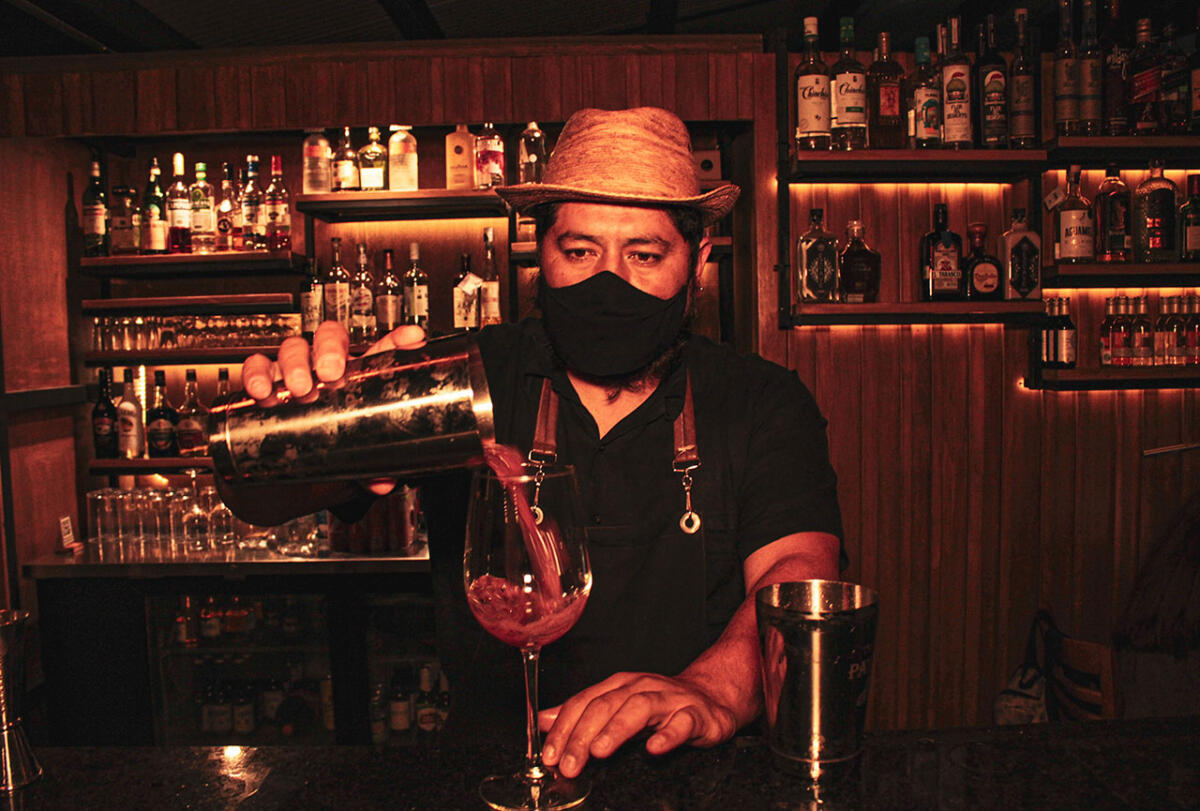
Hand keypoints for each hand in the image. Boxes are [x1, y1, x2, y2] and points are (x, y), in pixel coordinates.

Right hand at [240, 322, 425, 493]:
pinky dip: (257, 375)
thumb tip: (383, 481)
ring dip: (295, 364)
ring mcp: (293, 373)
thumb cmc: (325, 456)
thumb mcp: (353, 462)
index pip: (380, 352)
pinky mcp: (264, 385)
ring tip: (299, 387)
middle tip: (331, 373)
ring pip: (294, 348)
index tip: (411, 338)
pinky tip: (263, 391)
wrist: (282, 480)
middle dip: (330, 349)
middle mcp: (325, 369)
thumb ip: (371, 471)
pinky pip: (256, 368)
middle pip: (330, 338)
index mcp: (357, 379)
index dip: (397, 341)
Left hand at [538, 672, 737, 778]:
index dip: (564, 727)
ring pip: (640, 708)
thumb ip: (582, 713)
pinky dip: (667, 734)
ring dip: (617, 729)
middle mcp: (642, 687)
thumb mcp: (617, 705)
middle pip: (607, 705)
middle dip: (583, 734)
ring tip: (599, 751)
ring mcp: (669, 699)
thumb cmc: (661, 704)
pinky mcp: (695, 715)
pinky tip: (654, 748)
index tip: (549, 754)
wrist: (711, 697)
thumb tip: (542, 720)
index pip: (585, 702)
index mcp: (620, 685)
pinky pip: (682, 723)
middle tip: (568, 763)